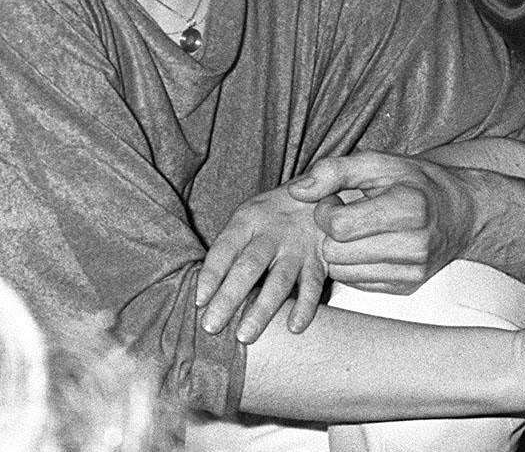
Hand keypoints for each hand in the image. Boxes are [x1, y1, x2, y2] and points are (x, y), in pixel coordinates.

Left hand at [197, 185, 328, 342]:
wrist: (325, 189)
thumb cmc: (275, 212)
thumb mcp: (250, 214)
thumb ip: (231, 245)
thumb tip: (206, 290)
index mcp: (249, 219)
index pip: (225, 249)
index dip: (211, 275)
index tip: (199, 301)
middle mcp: (273, 233)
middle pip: (249, 266)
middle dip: (229, 298)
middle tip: (211, 327)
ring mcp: (298, 247)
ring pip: (279, 280)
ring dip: (262, 310)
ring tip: (245, 336)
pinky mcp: (321, 259)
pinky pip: (313, 285)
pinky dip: (305, 307)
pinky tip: (294, 328)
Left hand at [288, 152, 479, 293]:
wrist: (463, 214)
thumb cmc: (420, 183)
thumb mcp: (381, 162)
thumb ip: (335, 170)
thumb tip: (297, 191)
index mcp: (409, 208)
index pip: (340, 226)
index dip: (326, 211)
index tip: (335, 200)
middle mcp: (414, 246)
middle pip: (336, 253)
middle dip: (330, 233)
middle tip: (345, 214)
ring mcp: (411, 272)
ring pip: (341, 272)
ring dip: (339, 251)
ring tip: (357, 230)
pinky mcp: (405, 288)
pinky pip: (356, 283)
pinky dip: (353, 264)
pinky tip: (368, 245)